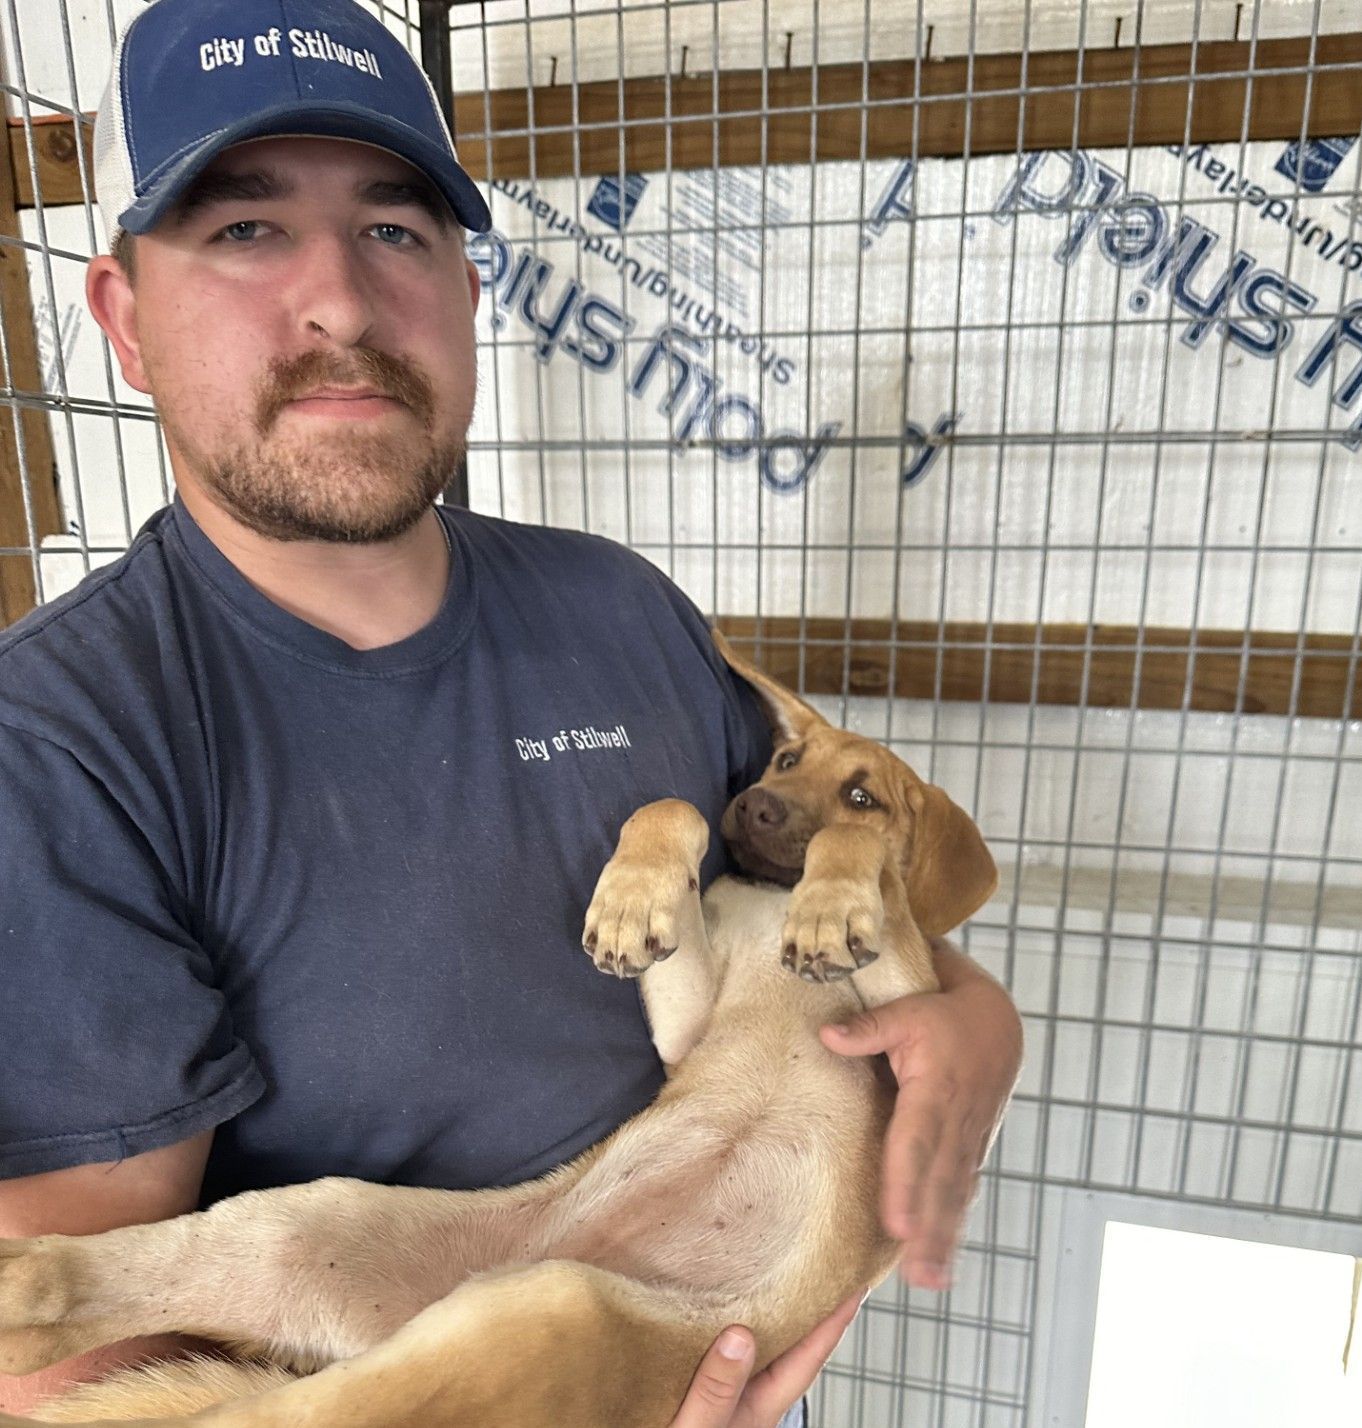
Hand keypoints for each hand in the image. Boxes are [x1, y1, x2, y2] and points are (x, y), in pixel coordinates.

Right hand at [666, 1291, 863, 1427]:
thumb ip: (716, 1389)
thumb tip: (742, 1334)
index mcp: (759, 1409)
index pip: (807, 1360)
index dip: (834, 1323)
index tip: (857, 1287)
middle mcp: (751, 1401)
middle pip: (790, 1349)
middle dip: (808, 1310)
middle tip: (823, 1267)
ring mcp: (730, 1399)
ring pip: (760, 1348)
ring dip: (772, 1314)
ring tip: (781, 1275)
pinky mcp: (703, 1392)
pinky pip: (725, 1351)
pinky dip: (733, 1324)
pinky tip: (724, 1307)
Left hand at [820, 939, 1021, 1289]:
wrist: (998, 1022)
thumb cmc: (943, 1015)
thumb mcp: (908, 1009)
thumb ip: (868, 1026)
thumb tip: (825, 1034)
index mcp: (936, 1091)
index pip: (916, 1143)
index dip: (905, 1184)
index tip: (894, 1224)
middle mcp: (956, 1123)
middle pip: (939, 1183)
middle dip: (929, 1230)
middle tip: (916, 1275)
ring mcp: (968, 1139)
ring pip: (954, 1195)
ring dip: (943, 1238)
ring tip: (929, 1279)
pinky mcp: (971, 1149)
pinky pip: (961, 1191)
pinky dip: (953, 1226)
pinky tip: (942, 1260)